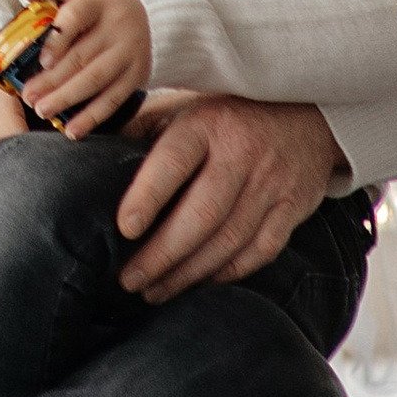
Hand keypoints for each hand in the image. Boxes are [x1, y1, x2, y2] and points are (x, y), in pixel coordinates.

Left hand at [16, 0, 152, 138]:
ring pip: (96, 80)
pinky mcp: (138, 76)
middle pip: (82, 56)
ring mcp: (130, 53)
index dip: (59, 40)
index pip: (76, 18)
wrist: (148, 14)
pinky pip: (113, 99)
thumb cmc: (99, 8)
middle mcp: (118, 28)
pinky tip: (73, 130)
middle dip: (53, 80)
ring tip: (43, 110)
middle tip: (29, 96)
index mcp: (99, 3)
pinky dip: (93, 117)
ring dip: (68, 99)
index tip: (42, 60)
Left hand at [113, 95, 338, 302]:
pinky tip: (199, 284)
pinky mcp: (293, 207)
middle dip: (163, 254)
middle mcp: (242, 152)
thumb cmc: (226, 113)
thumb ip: (143, 128)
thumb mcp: (184, 105)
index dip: (149, 194)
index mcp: (207, 122)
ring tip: (154, 292)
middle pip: (202, 213)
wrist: (307, 113)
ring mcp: (272, 182)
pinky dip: (227, 273)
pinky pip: (259, 250)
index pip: (175, 160)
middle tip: (128, 280)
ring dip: (189, 273)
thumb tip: (88, 152)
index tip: (125, 228)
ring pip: (229, 239)